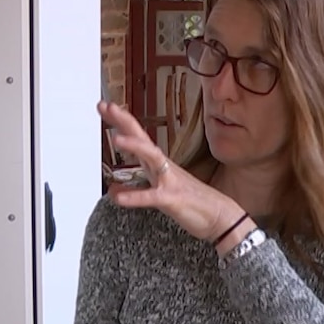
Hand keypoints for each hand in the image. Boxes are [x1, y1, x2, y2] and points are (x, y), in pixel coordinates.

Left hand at [99, 100, 243, 241]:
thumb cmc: (191, 201)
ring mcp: (169, 180)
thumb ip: (135, 189)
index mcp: (157, 163)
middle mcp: (162, 166)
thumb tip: (113, 190)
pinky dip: (135, 196)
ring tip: (116, 138)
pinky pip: (152, 196)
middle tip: (107, 106)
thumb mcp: (156, 194)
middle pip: (142, 137)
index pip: (137, 136)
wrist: (219, 216)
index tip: (105, 106)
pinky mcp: (172, 199)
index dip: (121, 121)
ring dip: (135, 146)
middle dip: (125, 121)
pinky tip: (119, 198)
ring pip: (151, 158)